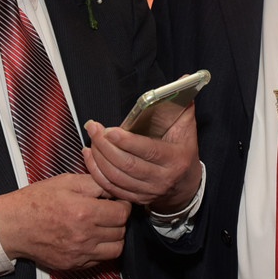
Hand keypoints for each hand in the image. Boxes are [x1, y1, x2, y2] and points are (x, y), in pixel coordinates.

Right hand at [0, 172, 130, 271]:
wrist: (13, 226)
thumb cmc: (37, 200)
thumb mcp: (66, 181)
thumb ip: (94, 182)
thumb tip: (115, 186)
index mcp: (84, 212)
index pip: (122, 213)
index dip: (123, 205)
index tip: (116, 201)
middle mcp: (84, 236)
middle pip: (121, 231)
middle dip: (118, 220)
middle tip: (109, 212)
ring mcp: (79, 253)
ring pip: (116, 249)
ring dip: (114, 237)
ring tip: (103, 227)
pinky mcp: (73, 265)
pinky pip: (100, 261)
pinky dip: (101, 250)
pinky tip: (91, 239)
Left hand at [83, 104, 201, 213]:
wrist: (185, 186)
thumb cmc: (183, 151)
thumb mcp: (187, 129)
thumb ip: (183, 105)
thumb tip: (183, 80)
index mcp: (175, 159)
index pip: (148, 151)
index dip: (127, 142)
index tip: (109, 130)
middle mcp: (162, 178)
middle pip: (128, 165)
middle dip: (106, 146)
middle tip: (93, 128)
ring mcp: (148, 191)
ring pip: (116, 177)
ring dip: (99, 158)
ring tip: (91, 139)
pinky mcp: (136, 199)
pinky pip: (111, 187)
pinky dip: (97, 172)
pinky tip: (89, 156)